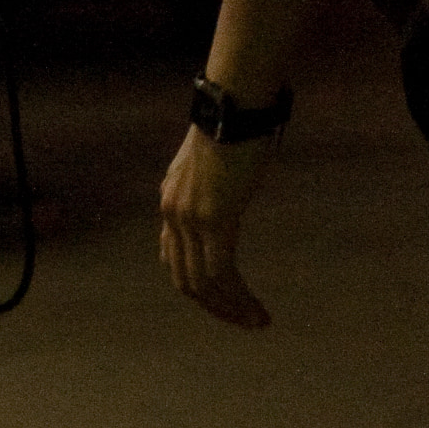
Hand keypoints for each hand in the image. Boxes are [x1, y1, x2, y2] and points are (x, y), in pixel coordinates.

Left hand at [158, 125, 280, 329]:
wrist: (236, 105)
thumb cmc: (235, 126)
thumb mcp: (216, 163)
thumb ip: (214, 186)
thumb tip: (230, 192)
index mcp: (171, 200)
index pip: (173, 257)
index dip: (196, 285)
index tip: (224, 300)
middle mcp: (172, 213)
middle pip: (183, 278)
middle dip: (214, 306)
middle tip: (243, 320)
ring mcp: (190, 218)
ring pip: (202, 283)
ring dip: (230, 309)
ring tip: (256, 323)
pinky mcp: (213, 219)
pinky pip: (221, 272)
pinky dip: (238, 298)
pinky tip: (257, 310)